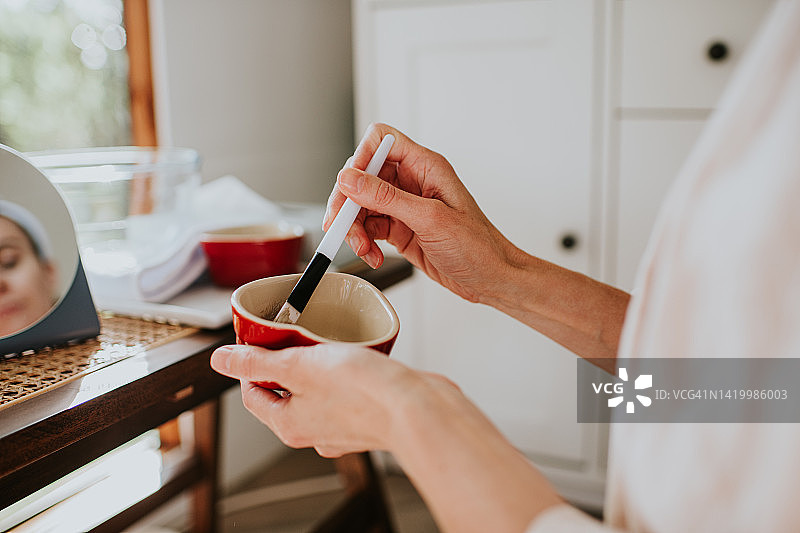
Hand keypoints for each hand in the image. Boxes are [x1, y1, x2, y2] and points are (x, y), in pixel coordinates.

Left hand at [209, 342, 419, 456]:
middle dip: (286, 362)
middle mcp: (312, 432)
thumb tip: (220, 360)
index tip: (258, 340)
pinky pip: (344, 394)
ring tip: (328, 344)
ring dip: (317, 367)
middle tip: (296, 336)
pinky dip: (345, 375)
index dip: (249, 363)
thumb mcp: (298, 366)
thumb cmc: (363, 392)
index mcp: (288, 424)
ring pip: (315, 392)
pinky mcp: (366, 418)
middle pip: (284, 393)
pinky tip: (357, 359)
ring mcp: (340, 428)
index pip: (252, 393)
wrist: (418, 410)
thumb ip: (257, 362)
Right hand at [324, 123, 522, 303]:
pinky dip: (364, 242)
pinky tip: (373, 255)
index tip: (349, 186)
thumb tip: (351, 179)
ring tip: (363, 249)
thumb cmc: (478, 247)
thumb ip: (388, 198)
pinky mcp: (400, 228)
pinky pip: (369, 228)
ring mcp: (404, 206)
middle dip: (348, 202)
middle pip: (363, 176)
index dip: (360, 158)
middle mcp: (412, 182)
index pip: (381, 141)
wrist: (491, 279)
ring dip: (354, 228)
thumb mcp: (431, 220)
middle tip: (340, 226)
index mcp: (425, 166)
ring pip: (361, 205)